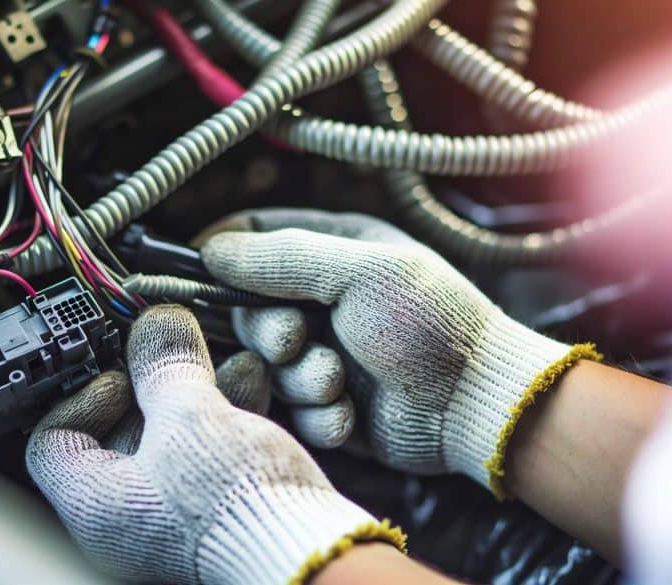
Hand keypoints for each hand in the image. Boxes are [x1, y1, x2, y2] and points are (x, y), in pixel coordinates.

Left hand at [26, 305, 404, 583]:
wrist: (309, 554)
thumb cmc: (235, 508)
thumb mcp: (189, 416)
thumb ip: (164, 364)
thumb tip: (155, 326)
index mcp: (95, 505)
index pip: (55, 441)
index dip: (82, 395)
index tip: (121, 369)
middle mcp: (128, 520)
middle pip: (121, 435)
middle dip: (157, 383)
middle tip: (176, 351)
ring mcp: (175, 522)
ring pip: (173, 443)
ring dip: (199, 394)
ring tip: (228, 362)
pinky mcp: (218, 516)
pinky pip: (209, 458)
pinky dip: (224, 419)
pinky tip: (252, 385)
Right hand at [200, 209, 598, 495]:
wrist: (476, 406)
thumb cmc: (431, 325)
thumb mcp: (361, 273)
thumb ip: (283, 258)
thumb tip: (212, 249)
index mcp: (332, 251)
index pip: (252, 237)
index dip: (220, 255)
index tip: (196, 275)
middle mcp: (322, 300)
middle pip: (247, 310)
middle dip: (267, 332)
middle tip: (295, 340)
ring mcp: (323, 352)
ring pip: (268, 366)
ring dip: (298, 378)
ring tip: (338, 381)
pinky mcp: (327, 404)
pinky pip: (291, 410)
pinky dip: (316, 414)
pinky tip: (350, 413)